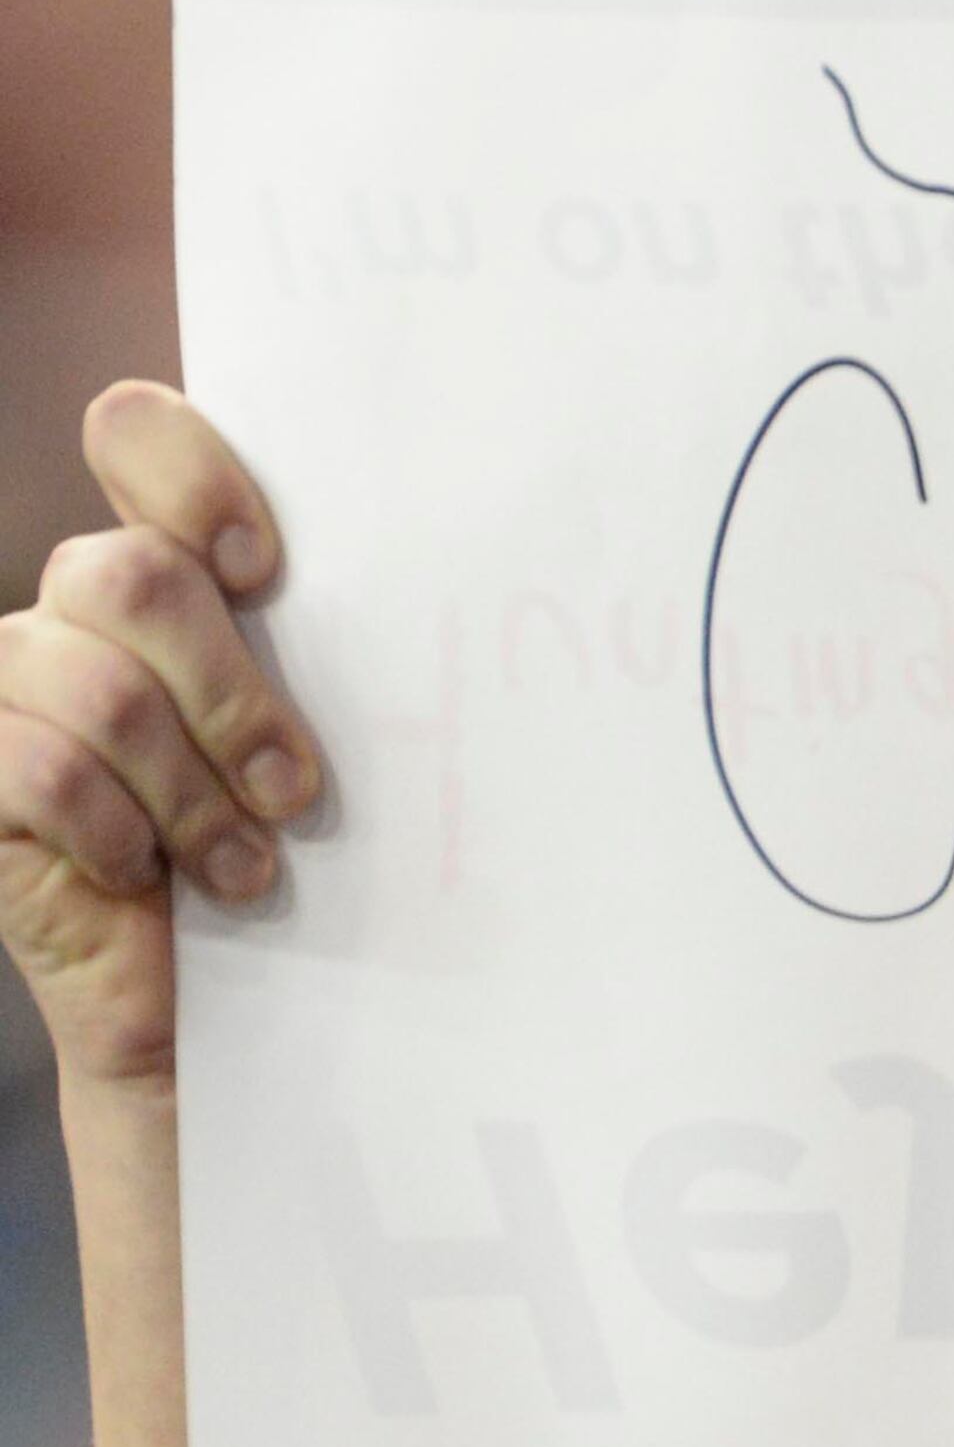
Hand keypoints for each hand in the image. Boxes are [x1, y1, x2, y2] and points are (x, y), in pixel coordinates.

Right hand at [0, 390, 321, 1093]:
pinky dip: (118, 832)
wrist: (201, 1011)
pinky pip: (43, 770)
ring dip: (189, 791)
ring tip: (242, 867)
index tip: (266, 569)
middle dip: (226, 691)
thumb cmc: (274, 857)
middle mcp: (69, 609)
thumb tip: (419, 601)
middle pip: (128, 576)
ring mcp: (7, 684)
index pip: (136, 435)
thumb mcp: (300, 740)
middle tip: (291, 786)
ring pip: (98, 686)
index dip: (190, 477)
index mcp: (160, 568)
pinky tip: (147, 876)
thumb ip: (313, 653)